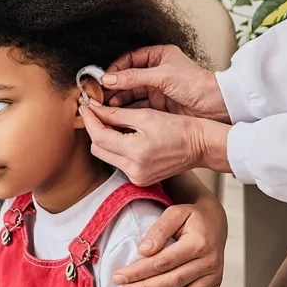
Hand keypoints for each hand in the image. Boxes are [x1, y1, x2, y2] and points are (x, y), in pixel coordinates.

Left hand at [80, 102, 231, 183]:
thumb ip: (115, 114)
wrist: (201, 145)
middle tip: (96, 112)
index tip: (85, 107)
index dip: (89, 119)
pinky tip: (122, 136)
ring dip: (104, 139)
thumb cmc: (178, 128)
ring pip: (106, 156)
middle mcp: (133, 170)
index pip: (98, 136)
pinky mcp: (140, 180)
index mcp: (135, 152)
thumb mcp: (145, 116)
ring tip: (110, 122)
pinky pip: (118, 163)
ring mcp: (136, 177)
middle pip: (98, 148)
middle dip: (95, 129)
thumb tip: (93, 109)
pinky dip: (116, 149)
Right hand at [102, 45, 229, 122]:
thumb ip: (133, 77)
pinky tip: (118, 113)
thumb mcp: (162, 76)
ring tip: (107, 105)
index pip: (129, 59)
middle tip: (100, 94)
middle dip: (114, 86)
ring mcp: (157, 89)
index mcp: (159, 56)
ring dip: (118, 98)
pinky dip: (127, 109)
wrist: (218, 106)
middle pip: (127, 78)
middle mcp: (156, 72)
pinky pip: (138, 106)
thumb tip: (108, 78)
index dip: (115, 68)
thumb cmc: (197, 84)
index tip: (103, 78)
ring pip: (131, 93)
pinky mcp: (159, 105)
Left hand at [112, 197, 226, 286]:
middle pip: (173, 280)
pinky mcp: (216, 283)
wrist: (215, 220)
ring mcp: (214, 275)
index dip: (140, 271)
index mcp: (197, 243)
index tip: (119, 277)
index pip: (163, 261)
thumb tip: (144, 250)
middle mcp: (208, 262)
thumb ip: (159, 230)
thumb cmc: (191, 216)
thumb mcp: (175, 213)